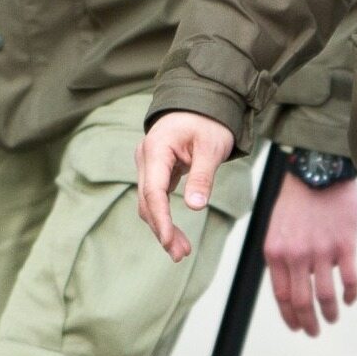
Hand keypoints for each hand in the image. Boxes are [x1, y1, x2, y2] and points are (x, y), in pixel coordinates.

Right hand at [136, 111, 236, 261]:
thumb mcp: (211, 148)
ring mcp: (147, 164)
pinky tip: (175, 235)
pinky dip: (164, 216)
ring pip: (149, 202)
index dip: (161, 218)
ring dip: (162, 227)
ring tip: (181, 251)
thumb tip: (195, 207)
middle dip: (162, 230)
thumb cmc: (208, 121)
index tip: (169, 241)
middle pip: (147, 201)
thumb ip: (202, 177)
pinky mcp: (155, 170)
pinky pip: (155, 197)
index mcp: (156, 149)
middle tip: (180, 254)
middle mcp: (145, 157)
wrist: (202, 101)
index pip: (153, 191)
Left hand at [265, 172, 356, 335]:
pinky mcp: (344, 245)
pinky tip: (350, 299)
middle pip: (302, 302)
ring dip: (330, 313)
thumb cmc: (297, 198)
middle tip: (315, 332)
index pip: (281, 296)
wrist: (319, 171)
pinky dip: (350, 294)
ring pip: (325, 296)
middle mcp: (296, 256)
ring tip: (333, 318)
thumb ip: (281, 256)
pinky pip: (349, 280)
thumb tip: (290, 284)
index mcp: (275, 253)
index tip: (297, 327)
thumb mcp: (276, 228)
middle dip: (308, 323)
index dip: (290, 317)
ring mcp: (321, 252)